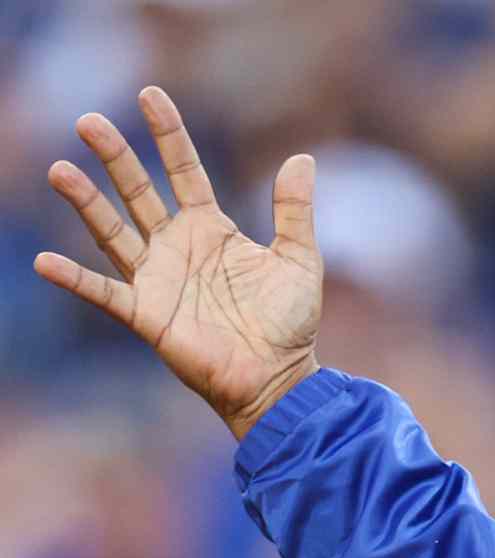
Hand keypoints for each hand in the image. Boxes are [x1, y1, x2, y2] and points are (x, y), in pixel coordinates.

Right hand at [33, 87, 322, 438]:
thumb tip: (303, 159)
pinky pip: (104, 293)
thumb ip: (295, 211)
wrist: (280, 380)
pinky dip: (75, 280)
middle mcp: (176, 247)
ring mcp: (158, 279)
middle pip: (137, 191)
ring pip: (113, 231)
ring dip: (86, 203)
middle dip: (115, 157)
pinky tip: (45, 263)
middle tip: (89, 121)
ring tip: (60, 170)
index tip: (150, 94)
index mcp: (210, 229)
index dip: (168, 134)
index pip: (183, 170)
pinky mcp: (148, 315)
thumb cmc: (290, 325)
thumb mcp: (299, 260)